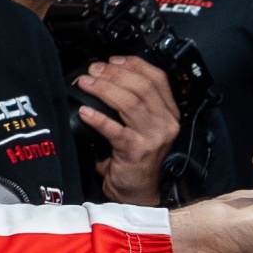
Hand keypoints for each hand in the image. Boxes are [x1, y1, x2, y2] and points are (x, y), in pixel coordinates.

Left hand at [69, 54, 178, 204]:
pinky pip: (115, 129)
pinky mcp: (137, 151)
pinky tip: (84, 111)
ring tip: (85, 84)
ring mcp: (153, 137)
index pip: (158, 78)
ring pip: (130, 102)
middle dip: (114, 74)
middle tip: (93, 70)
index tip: (113, 59)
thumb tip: (103, 77)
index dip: (134, 64)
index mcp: (169, 113)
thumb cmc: (134, 159)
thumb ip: (131, 104)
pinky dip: (97, 117)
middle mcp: (166, 123)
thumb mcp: (140, 126)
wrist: (135, 192)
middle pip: (142, 87)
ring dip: (104, 89)